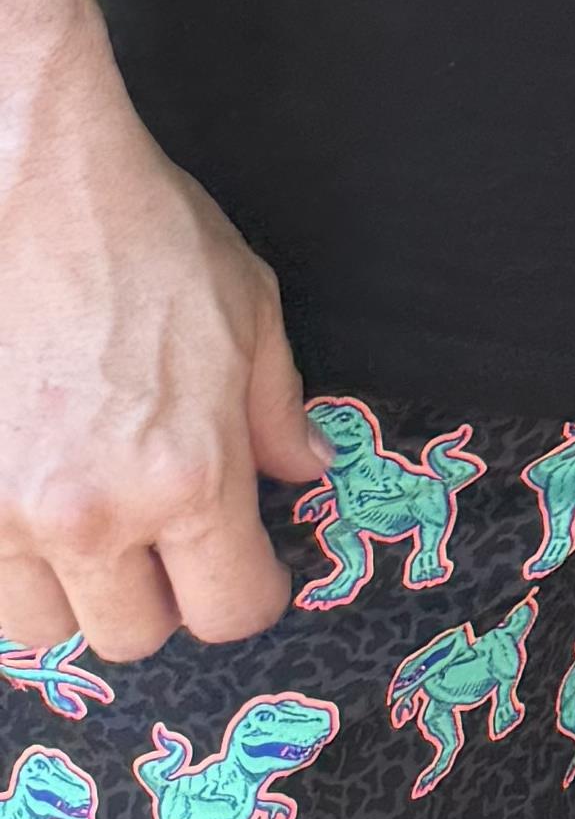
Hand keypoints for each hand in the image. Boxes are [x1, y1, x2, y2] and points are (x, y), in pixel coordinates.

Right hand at [0, 74, 316, 661]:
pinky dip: (13, 556)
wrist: (29, 182)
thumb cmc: (144, 235)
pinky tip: (32, 496)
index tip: (241, 564)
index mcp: (188, 476)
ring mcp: (5, 509)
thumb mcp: (249, 311)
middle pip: (134, 635)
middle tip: (160, 536)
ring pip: (45, 625)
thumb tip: (300, 474)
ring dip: (72, 586)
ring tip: (86, 519)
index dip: (247, 592)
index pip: (231, 610)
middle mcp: (93, 513)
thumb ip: (277, 411)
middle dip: (158, 594)